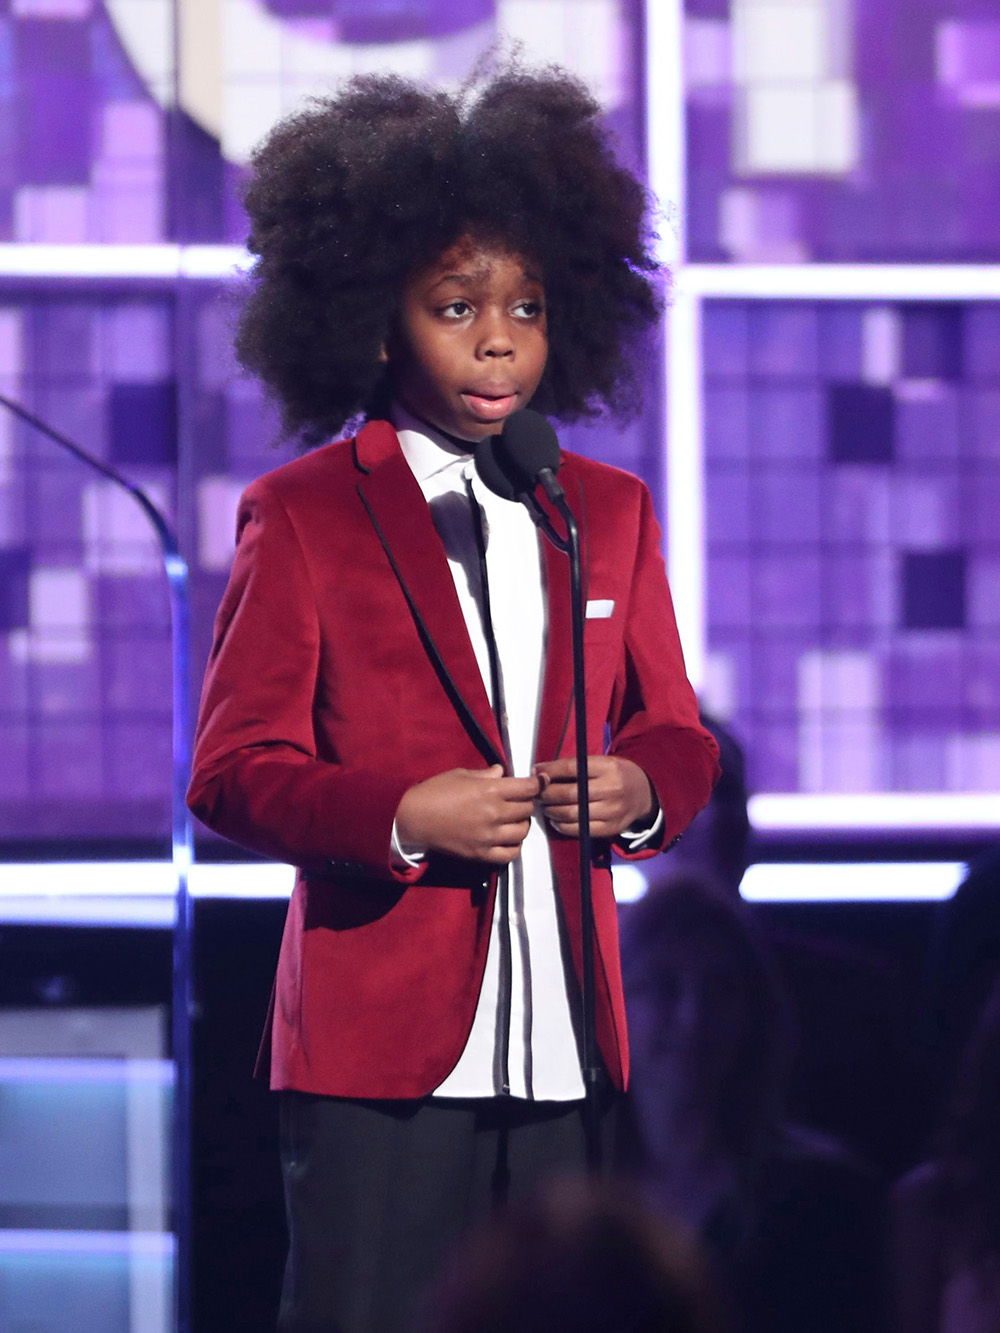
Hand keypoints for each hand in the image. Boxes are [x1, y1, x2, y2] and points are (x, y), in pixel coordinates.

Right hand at [395, 764, 540, 864]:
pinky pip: (510, 853)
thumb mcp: (460, 775)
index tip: (541, 782)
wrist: (413, 819)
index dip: (538, 783)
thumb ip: (486, 775)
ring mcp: (489, 836)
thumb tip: (502, 772)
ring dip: (522, 824)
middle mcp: (495, 813)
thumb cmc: (435, 791)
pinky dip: (514, 846)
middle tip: (519, 800)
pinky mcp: (482, 853)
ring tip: (514, 820)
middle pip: (527, 809)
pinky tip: (509, 839)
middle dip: (527, 802)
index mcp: (491, 790)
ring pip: (523, 831)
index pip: (528, 788)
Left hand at [533, 755, 653, 838]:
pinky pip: (578, 829)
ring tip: (545, 805)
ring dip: (551, 810)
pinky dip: (561, 825)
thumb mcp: (601, 762)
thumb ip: (574, 766)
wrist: (644, 793)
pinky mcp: (610, 829)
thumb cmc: (615, 774)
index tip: (536, 772)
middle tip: (537, 793)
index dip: (550, 771)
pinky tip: (556, 819)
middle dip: (547, 794)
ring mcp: (612, 811)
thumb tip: (539, 771)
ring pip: (571, 814)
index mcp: (608, 768)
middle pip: (569, 793)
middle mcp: (611, 789)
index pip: (572, 768)